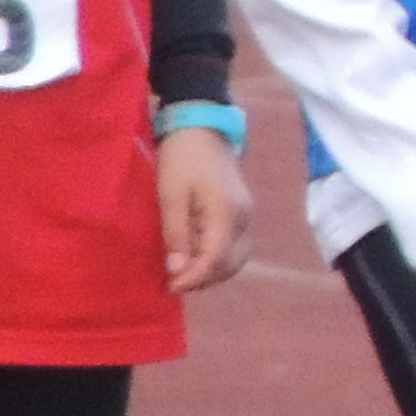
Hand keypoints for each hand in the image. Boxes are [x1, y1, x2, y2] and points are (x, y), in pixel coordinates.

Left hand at [154, 126, 252, 292]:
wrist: (201, 129)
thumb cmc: (181, 160)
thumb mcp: (170, 196)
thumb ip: (176, 234)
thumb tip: (177, 269)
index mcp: (227, 214)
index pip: (216, 259)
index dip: (194, 278)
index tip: (170, 286)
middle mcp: (243, 218)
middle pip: (232, 263)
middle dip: (204, 279)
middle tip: (174, 283)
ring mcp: (246, 215)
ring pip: (236, 257)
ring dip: (212, 271)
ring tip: (184, 274)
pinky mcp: (241, 212)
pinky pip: (234, 245)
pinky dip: (217, 259)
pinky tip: (196, 257)